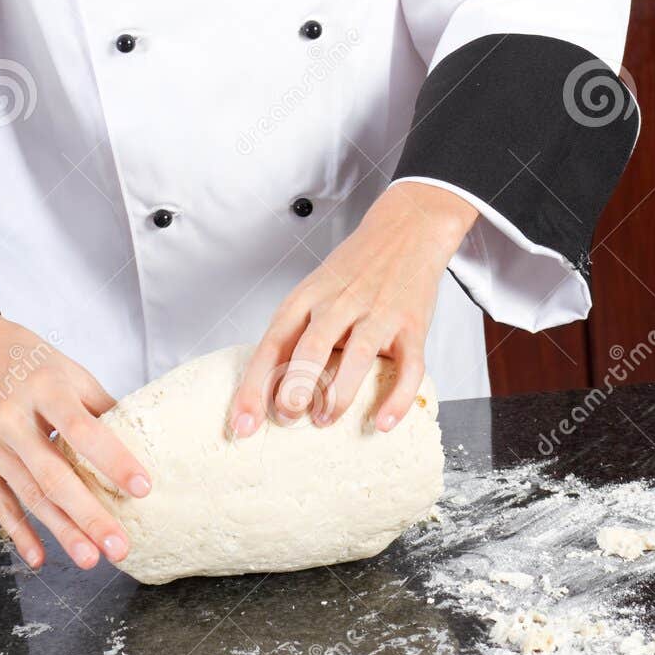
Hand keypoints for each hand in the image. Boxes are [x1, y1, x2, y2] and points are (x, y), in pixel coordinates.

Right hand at [0, 302, 151, 572]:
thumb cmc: (16, 354)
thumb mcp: (60, 364)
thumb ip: (94, 402)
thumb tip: (135, 439)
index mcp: (43, 386)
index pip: (83, 430)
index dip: (114, 460)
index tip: (143, 488)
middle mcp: (12, 417)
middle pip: (54, 474)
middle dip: (89, 515)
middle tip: (120, 546)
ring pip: (29, 495)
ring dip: (61, 531)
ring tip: (90, 558)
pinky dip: (18, 532)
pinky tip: (40, 557)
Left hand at [228, 181, 477, 437]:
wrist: (405, 230)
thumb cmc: (353, 269)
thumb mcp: (314, 290)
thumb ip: (296, 332)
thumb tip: (269, 389)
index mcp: (307, 297)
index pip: (273, 344)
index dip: (254, 387)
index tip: (242, 424)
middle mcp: (339, 304)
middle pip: (311, 348)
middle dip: (294, 389)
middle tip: (286, 417)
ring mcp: (378, 313)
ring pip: (358, 357)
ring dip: (339, 395)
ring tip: (325, 418)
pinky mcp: (412, 325)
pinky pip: (409, 367)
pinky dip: (396, 399)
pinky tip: (383, 422)